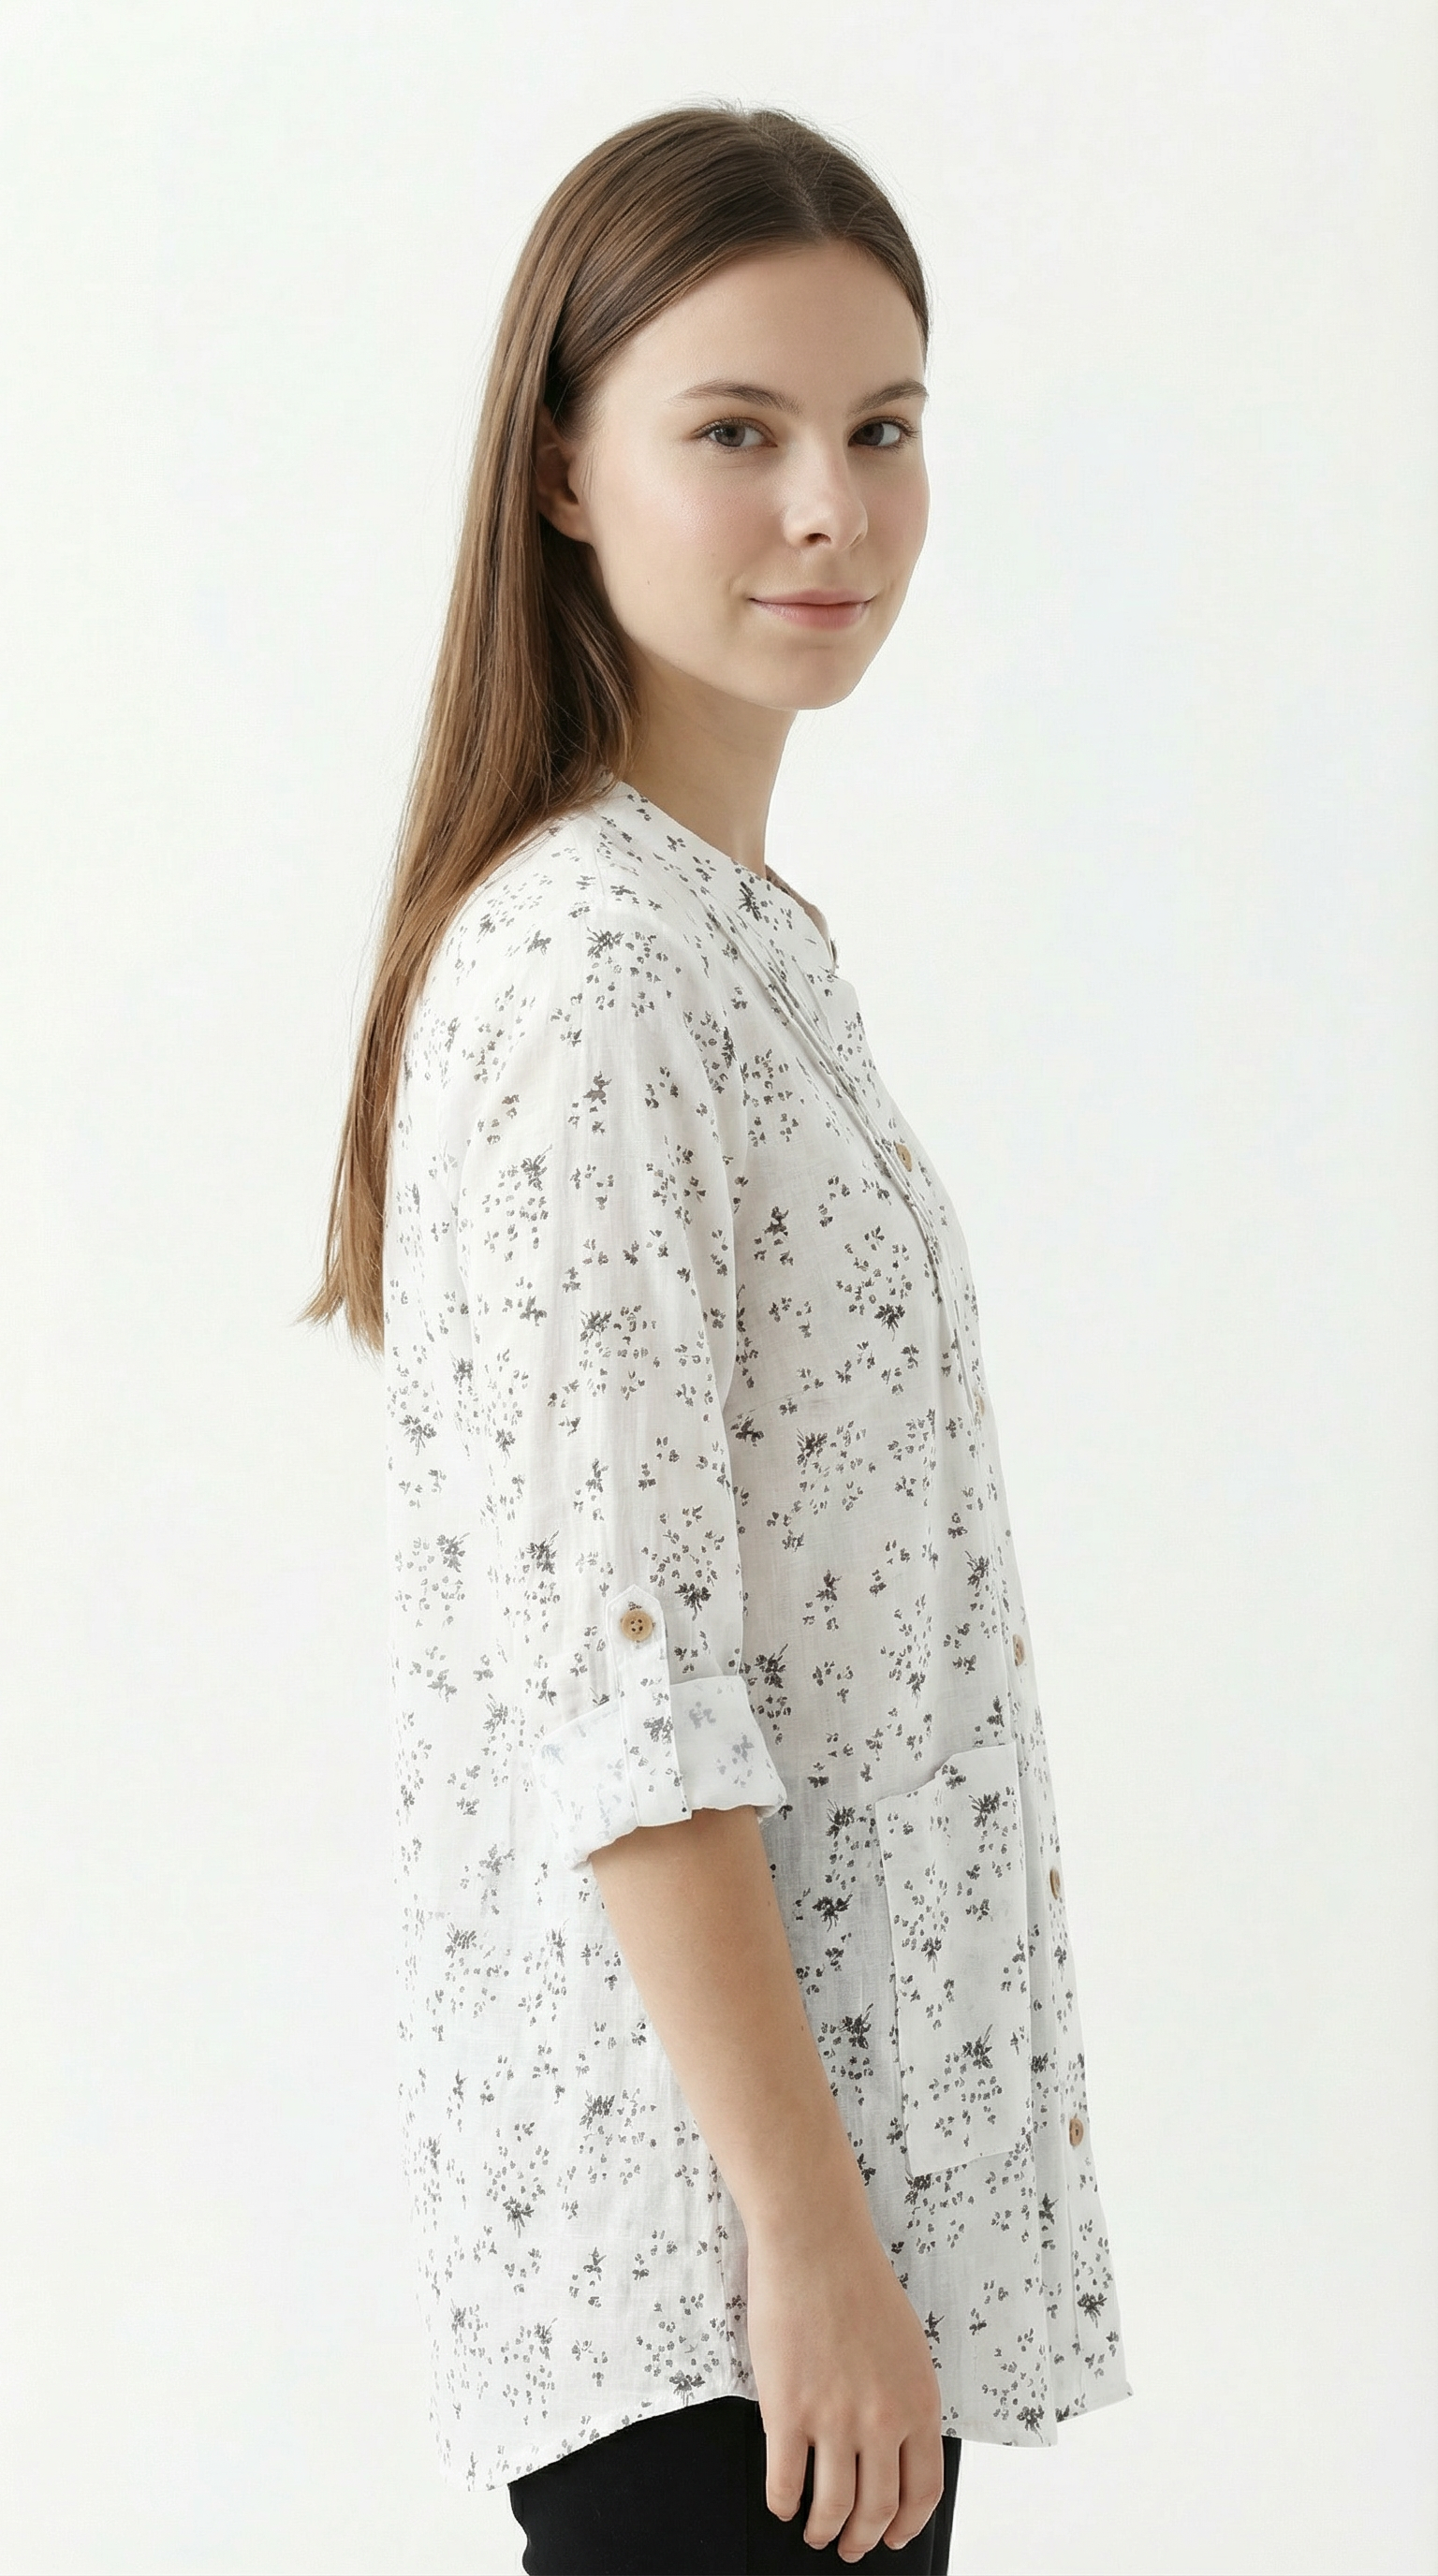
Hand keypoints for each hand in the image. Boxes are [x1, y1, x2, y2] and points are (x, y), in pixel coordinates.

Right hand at [744, 2201, 945, 2559]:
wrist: (815, 2240)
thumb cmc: (858, 2281)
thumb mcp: (907, 2345)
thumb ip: (905, 2399)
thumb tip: (894, 2447)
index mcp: (918, 2402)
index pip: (922, 2491)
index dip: (905, 2525)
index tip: (891, 2537)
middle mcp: (883, 2419)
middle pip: (877, 2509)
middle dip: (862, 2539)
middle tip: (850, 2546)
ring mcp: (834, 2418)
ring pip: (832, 2507)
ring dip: (823, 2530)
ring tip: (814, 2532)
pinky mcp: (788, 2411)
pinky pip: (785, 2482)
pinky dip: (782, 2503)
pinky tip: (781, 2502)